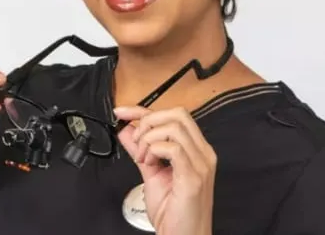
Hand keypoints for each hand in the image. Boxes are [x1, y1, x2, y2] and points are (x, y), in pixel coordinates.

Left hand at [113, 106, 216, 234]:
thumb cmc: (174, 214)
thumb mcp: (152, 175)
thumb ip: (140, 151)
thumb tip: (127, 131)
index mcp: (195, 149)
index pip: (172, 116)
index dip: (143, 110)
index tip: (122, 111)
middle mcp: (202, 153)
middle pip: (177, 114)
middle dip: (149, 121)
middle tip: (137, 141)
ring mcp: (201, 164)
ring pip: (174, 127)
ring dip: (150, 138)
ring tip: (143, 157)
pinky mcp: (193, 177)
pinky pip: (174, 148)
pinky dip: (155, 149)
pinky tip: (149, 163)